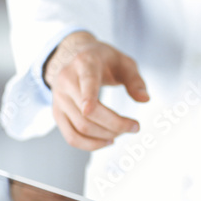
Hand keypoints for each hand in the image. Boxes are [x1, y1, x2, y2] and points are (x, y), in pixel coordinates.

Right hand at [44, 31, 149, 150]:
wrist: (73, 56)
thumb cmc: (103, 60)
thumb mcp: (124, 62)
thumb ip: (135, 80)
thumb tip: (144, 100)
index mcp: (85, 63)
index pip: (85, 81)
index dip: (86, 96)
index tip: (88, 110)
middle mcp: (67, 80)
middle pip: (87, 113)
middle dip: (115, 125)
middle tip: (134, 127)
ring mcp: (58, 98)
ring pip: (80, 127)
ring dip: (105, 136)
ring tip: (122, 132)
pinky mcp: (56, 112)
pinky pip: (71, 136)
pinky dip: (89, 145)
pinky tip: (106, 140)